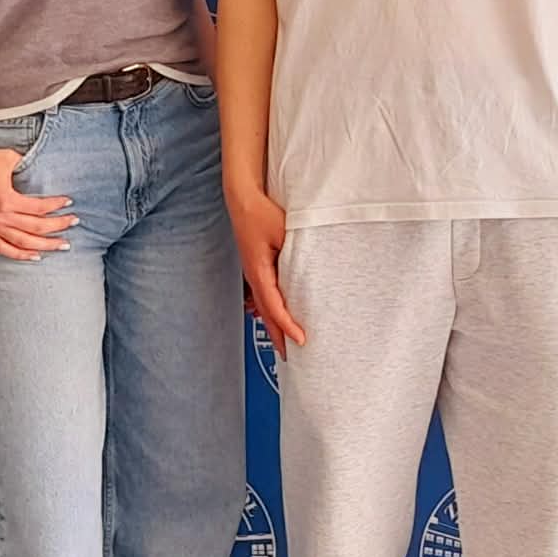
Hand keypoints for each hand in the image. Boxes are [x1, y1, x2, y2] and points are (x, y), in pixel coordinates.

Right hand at [0, 145, 75, 261]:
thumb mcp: (7, 158)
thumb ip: (26, 165)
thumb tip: (41, 168)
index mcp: (7, 199)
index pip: (39, 207)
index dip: (56, 205)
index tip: (68, 202)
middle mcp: (0, 217)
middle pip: (36, 227)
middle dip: (58, 226)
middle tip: (74, 223)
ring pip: (23, 243)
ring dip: (45, 245)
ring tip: (62, 245)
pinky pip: (4, 249)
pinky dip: (20, 255)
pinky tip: (35, 256)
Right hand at [229, 187, 303, 355]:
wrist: (243, 199)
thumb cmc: (261, 213)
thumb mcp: (284, 230)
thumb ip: (298, 249)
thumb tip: (314, 267)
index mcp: (258, 270)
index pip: (275, 306)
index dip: (287, 325)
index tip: (301, 340)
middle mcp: (254, 276)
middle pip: (266, 314)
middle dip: (278, 336)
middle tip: (292, 358)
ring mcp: (253, 273)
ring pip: (264, 307)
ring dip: (275, 326)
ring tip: (286, 344)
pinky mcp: (256, 268)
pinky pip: (265, 296)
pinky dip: (273, 311)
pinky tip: (280, 316)